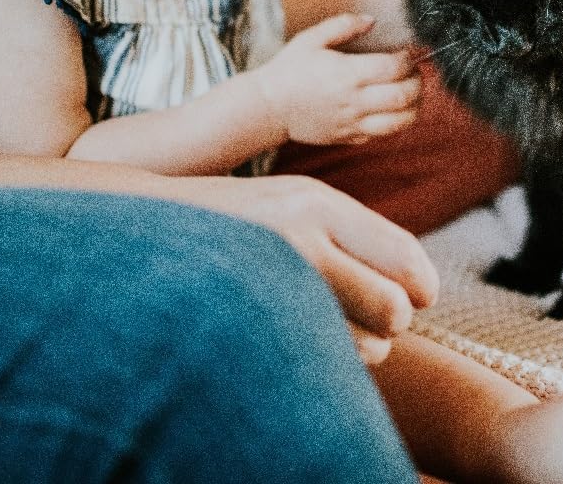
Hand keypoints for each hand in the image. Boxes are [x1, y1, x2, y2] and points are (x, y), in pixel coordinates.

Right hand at [167, 172, 439, 363]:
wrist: (139, 230)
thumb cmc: (233, 221)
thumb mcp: (293, 204)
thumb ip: (350, 233)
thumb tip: (417, 285)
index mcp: (315, 201)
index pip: (402, 252)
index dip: (422, 284)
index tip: (424, 296)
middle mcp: (297, 237)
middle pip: (393, 308)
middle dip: (392, 321)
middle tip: (378, 320)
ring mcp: (270, 278)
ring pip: (362, 345)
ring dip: (361, 348)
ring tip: (333, 330)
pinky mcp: (247, 320)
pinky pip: (315, 360)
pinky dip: (323, 361)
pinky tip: (302, 342)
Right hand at [253, 13, 421, 144]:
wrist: (268, 107)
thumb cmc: (289, 70)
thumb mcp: (311, 39)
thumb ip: (343, 25)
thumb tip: (370, 20)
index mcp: (347, 73)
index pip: (394, 68)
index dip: (409, 60)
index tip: (407, 53)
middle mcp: (354, 101)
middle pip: (404, 96)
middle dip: (418, 83)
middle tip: (414, 73)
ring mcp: (352, 123)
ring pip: (400, 122)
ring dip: (414, 107)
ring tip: (410, 94)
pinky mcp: (348, 138)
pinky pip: (382, 134)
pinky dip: (395, 122)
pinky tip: (390, 108)